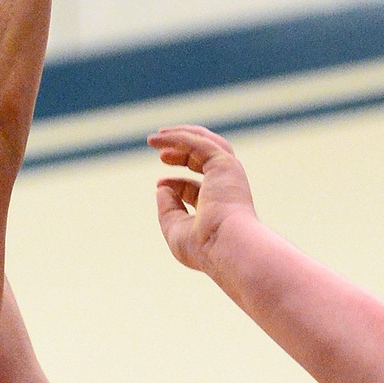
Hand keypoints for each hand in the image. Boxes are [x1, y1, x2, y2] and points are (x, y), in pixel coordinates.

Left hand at [150, 124, 257, 273]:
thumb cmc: (204, 246)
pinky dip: (178, 137)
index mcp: (219, 207)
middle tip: (160, 153)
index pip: (196, 188)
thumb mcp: (176, 229)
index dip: (176, 184)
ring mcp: (227, 173)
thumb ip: (167, 209)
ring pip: (205, 143)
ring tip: (156, 137)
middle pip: (203, 161)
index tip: (160, 184)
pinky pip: (198, 142)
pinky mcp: (223, 163)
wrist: (226, 245)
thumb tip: (161, 187)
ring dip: (181, 136)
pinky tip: (160, 138)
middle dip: (181, 154)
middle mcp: (226, 187)